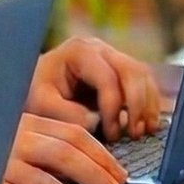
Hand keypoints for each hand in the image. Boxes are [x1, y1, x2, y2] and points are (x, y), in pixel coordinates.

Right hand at [0, 114, 130, 183]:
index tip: (121, 175)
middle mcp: (15, 139)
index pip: (75, 134)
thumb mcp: (20, 135)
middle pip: (66, 156)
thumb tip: (97, 170)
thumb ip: (49, 144)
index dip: (102, 156)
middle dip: (97, 178)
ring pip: (45, 182)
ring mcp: (0, 163)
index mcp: (28, 122)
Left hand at [28, 37, 164, 140]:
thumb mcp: (41, 104)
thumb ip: (66, 114)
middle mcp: (100, 49)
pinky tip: (148, 124)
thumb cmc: (35, 94)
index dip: (113, 109)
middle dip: (138, 105)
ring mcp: (113, 56)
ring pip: (143, 76)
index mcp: (79, 51)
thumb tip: (97, 122)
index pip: (107, 79)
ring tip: (145, 131)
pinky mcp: (120, 69)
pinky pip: (144, 82)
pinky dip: (149, 103)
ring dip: (148, 104)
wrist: (34, 87)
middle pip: (132, 72)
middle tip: (134, 134)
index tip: (111, 135)